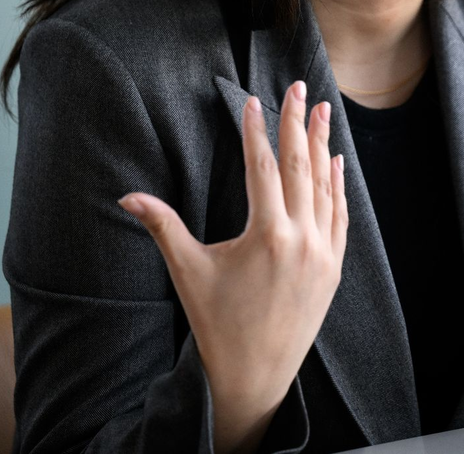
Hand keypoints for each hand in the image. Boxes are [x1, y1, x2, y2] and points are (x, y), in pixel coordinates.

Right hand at [117, 80, 347, 453]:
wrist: (256, 375)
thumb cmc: (217, 325)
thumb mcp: (188, 272)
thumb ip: (162, 227)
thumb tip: (124, 196)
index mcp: (267, 235)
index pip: (263, 167)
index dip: (256, 131)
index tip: (252, 100)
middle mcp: (302, 238)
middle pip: (302, 166)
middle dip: (299, 123)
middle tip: (302, 87)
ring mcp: (324, 252)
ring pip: (326, 186)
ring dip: (324, 146)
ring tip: (323, 111)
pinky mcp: (334, 266)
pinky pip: (340, 215)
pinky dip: (338, 185)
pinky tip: (337, 161)